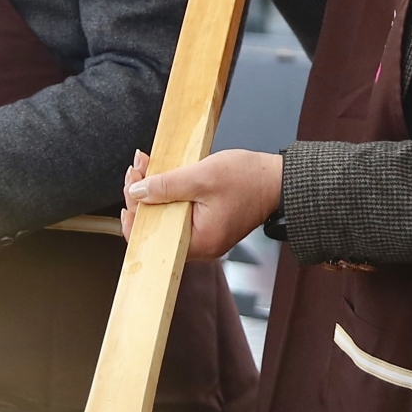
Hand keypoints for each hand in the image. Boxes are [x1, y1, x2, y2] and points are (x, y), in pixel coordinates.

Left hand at [123, 148, 282, 259]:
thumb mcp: (203, 176)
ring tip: (147, 165)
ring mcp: (204, 236)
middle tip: (138, 167)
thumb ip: (167, 185)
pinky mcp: (207, 224)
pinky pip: (179, 213)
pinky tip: (162, 175)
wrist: (279, 180)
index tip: (131, 184)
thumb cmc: (250, 180)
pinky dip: (168, 195)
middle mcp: (200, 246)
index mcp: (200, 242)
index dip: (135, 212)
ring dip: (154, 192)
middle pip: (156, 226)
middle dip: (142, 195)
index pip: (151, 238)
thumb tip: (137, 191)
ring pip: (166, 217)